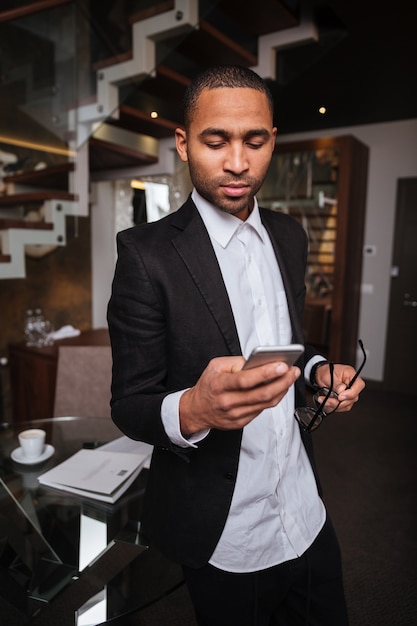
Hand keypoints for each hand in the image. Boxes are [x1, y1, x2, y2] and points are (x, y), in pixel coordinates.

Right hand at [179, 356, 300, 434]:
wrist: (196, 410)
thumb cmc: (208, 385)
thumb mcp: (215, 366)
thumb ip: (236, 362)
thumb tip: (258, 363)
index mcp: (220, 385)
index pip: (246, 380)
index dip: (266, 373)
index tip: (282, 365)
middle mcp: (228, 402)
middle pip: (261, 394)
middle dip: (282, 381)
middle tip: (293, 370)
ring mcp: (236, 414)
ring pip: (266, 403)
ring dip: (282, 389)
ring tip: (290, 377)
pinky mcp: (242, 422)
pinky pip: (262, 409)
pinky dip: (273, 398)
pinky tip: (280, 388)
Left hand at [314, 363, 364, 412]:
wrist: (320, 375)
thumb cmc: (326, 372)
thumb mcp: (329, 375)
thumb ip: (336, 384)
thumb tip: (341, 391)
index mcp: (351, 375)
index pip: (359, 385)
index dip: (351, 393)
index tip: (340, 397)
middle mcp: (352, 385)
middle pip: (353, 398)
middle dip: (339, 402)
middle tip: (327, 400)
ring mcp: (349, 393)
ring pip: (347, 404)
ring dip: (334, 405)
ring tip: (324, 400)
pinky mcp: (345, 400)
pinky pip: (343, 407)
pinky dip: (334, 407)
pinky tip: (327, 402)